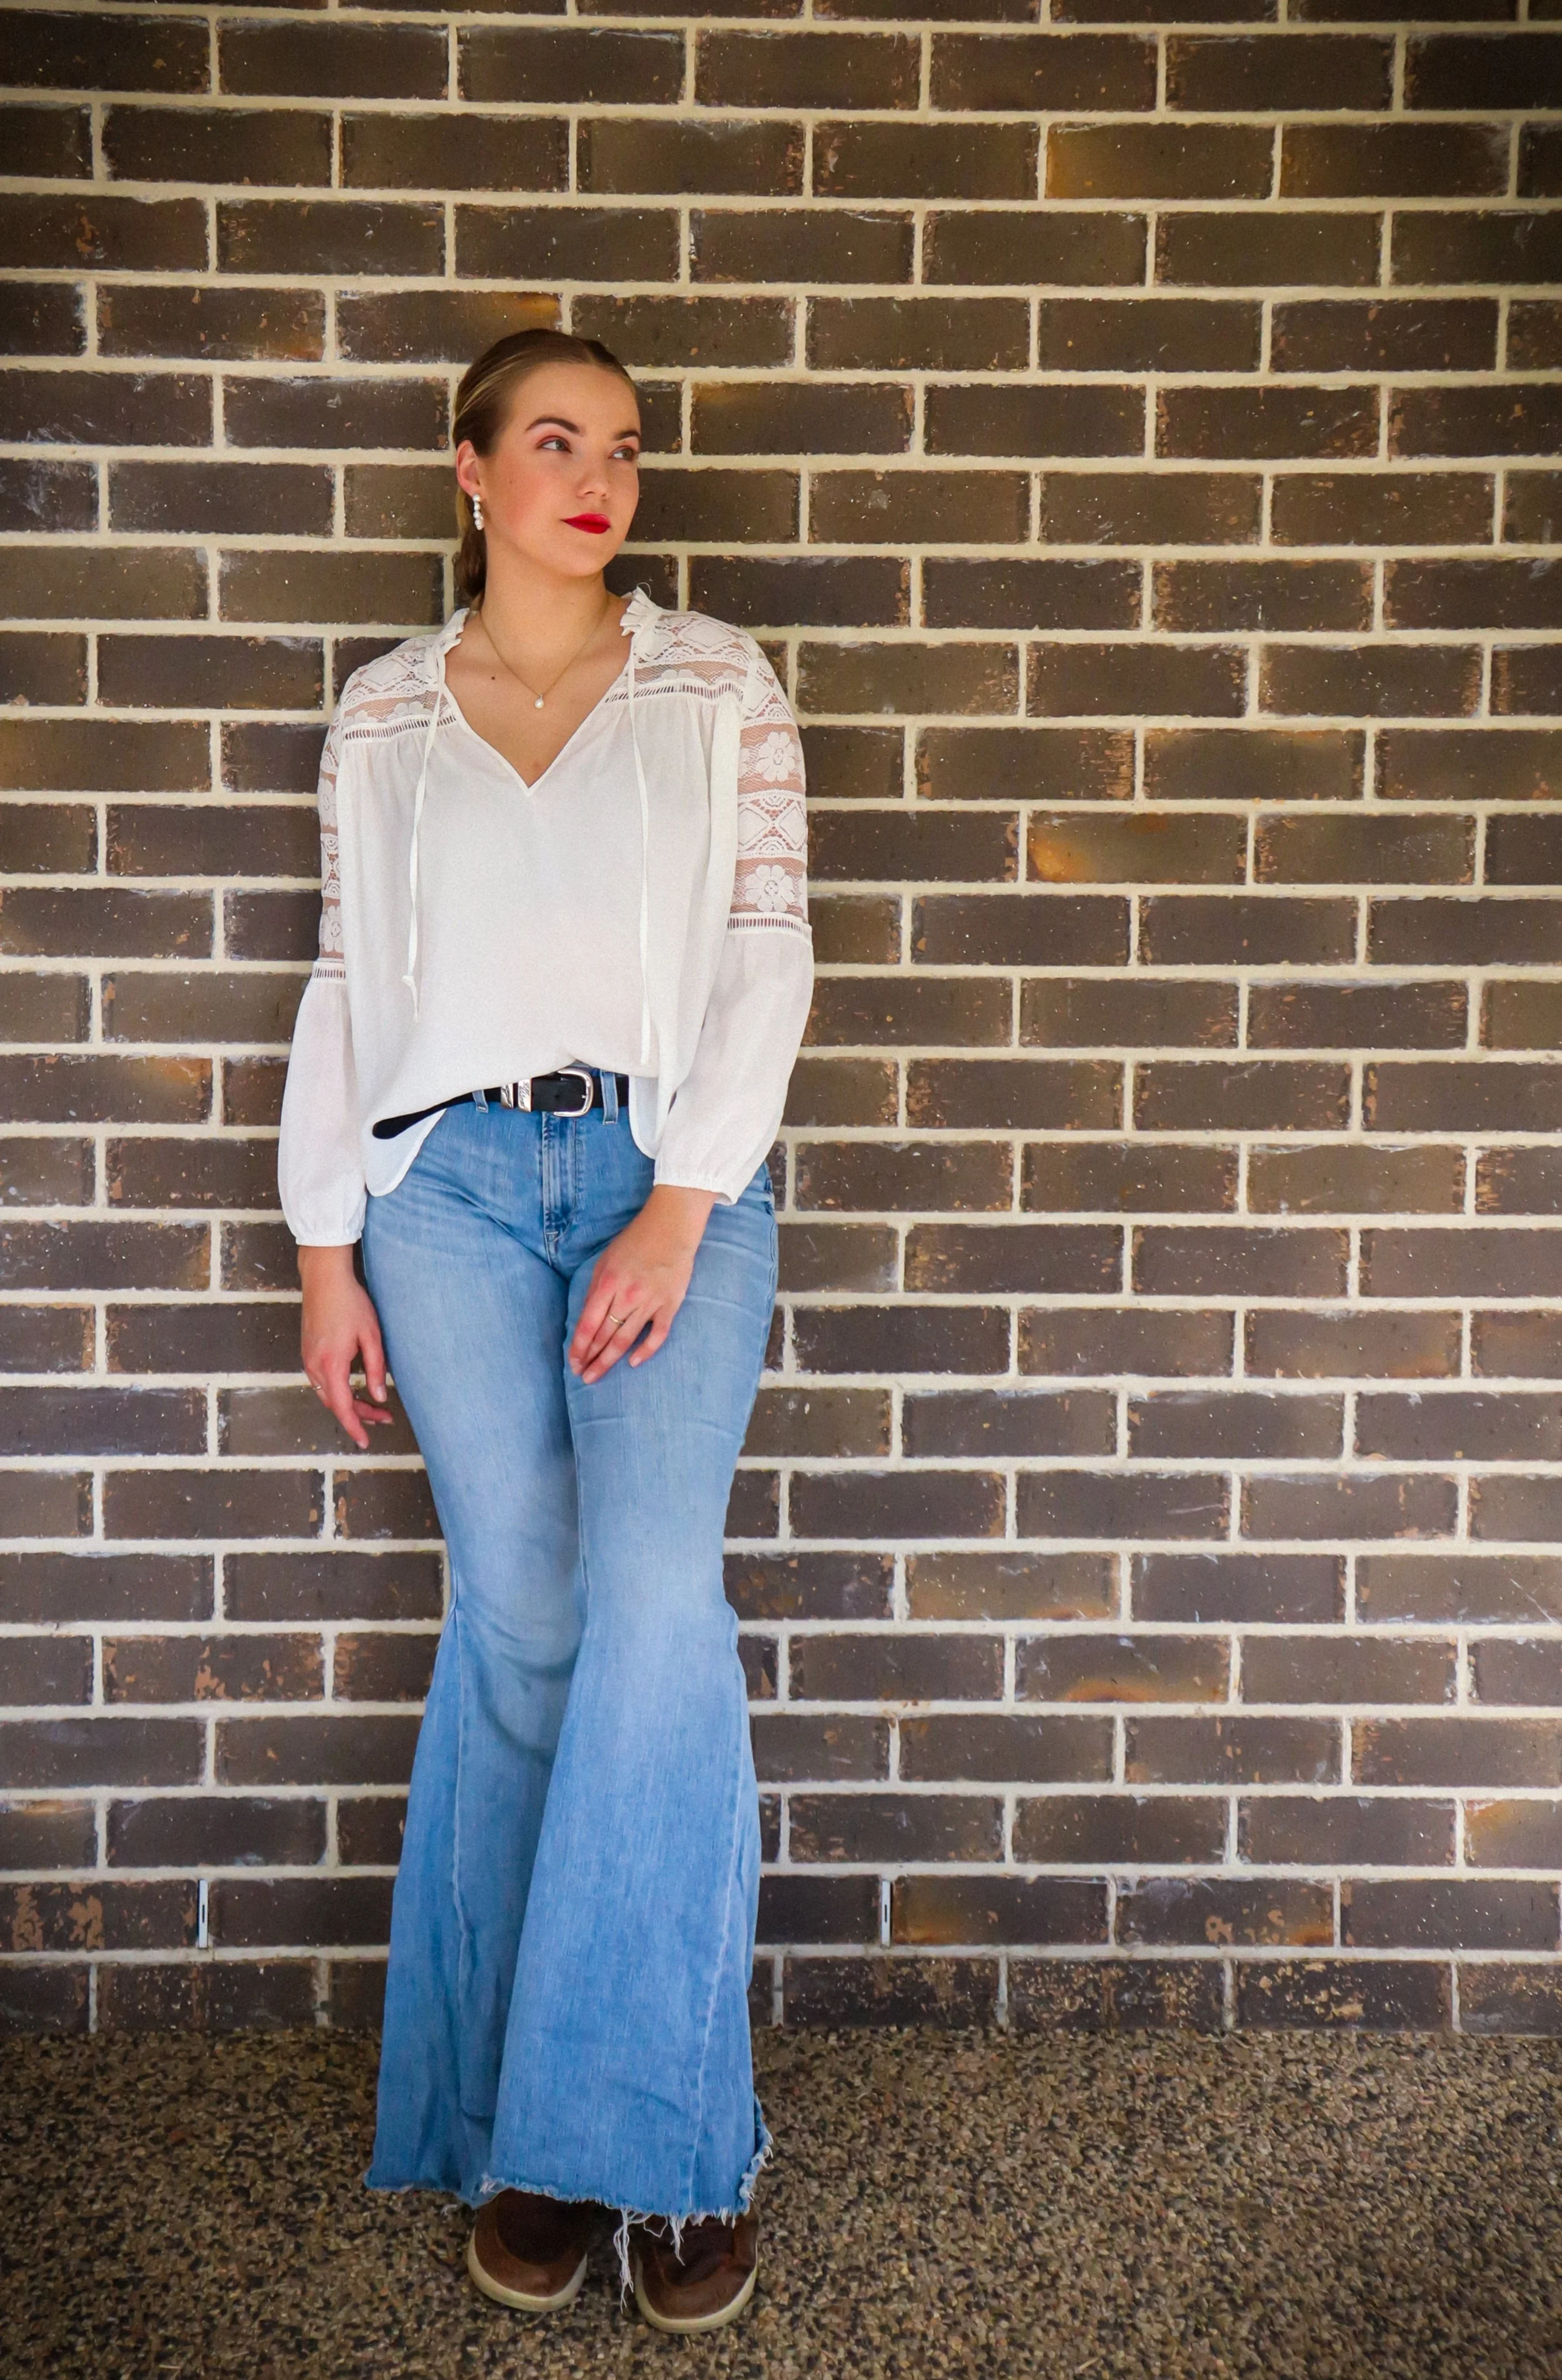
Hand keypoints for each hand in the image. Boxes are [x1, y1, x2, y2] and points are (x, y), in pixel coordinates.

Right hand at [298, 1244, 393, 1451]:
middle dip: (358, 1415)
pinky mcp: (307, 1351)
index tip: (366, 1441)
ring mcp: (307, 1359)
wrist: (324, 1278)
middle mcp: (314, 1365)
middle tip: (384, 1418)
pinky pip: (322, 1381)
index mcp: (331, 1364)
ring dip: (348, 1403)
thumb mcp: (371, 1335)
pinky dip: (338, 1391)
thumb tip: (380, 1397)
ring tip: (374, 1406)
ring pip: (327, 1394)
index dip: (355, 1426)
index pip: (342, 1407)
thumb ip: (376, 1368)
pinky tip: (353, 1387)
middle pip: (335, 1404)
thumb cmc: (350, 1302)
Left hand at [569, 1185, 716, 1384]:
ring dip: (609, 1360)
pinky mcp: (670, 1305)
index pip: (588, 1324)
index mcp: (608, 1283)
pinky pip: (657, 1335)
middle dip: (590, 1358)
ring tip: (596, 1375)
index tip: (572, 1363)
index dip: (579, 1347)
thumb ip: (595, 1289)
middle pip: (604, 1336)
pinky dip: (645, 1351)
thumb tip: (586, 1318)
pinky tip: (633, 1363)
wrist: (672, 1227)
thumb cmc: (635, 1241)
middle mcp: (627, 1296)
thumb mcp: (605, 1261)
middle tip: (581, 1376)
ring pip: (626, 1340)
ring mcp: (650, 1302)